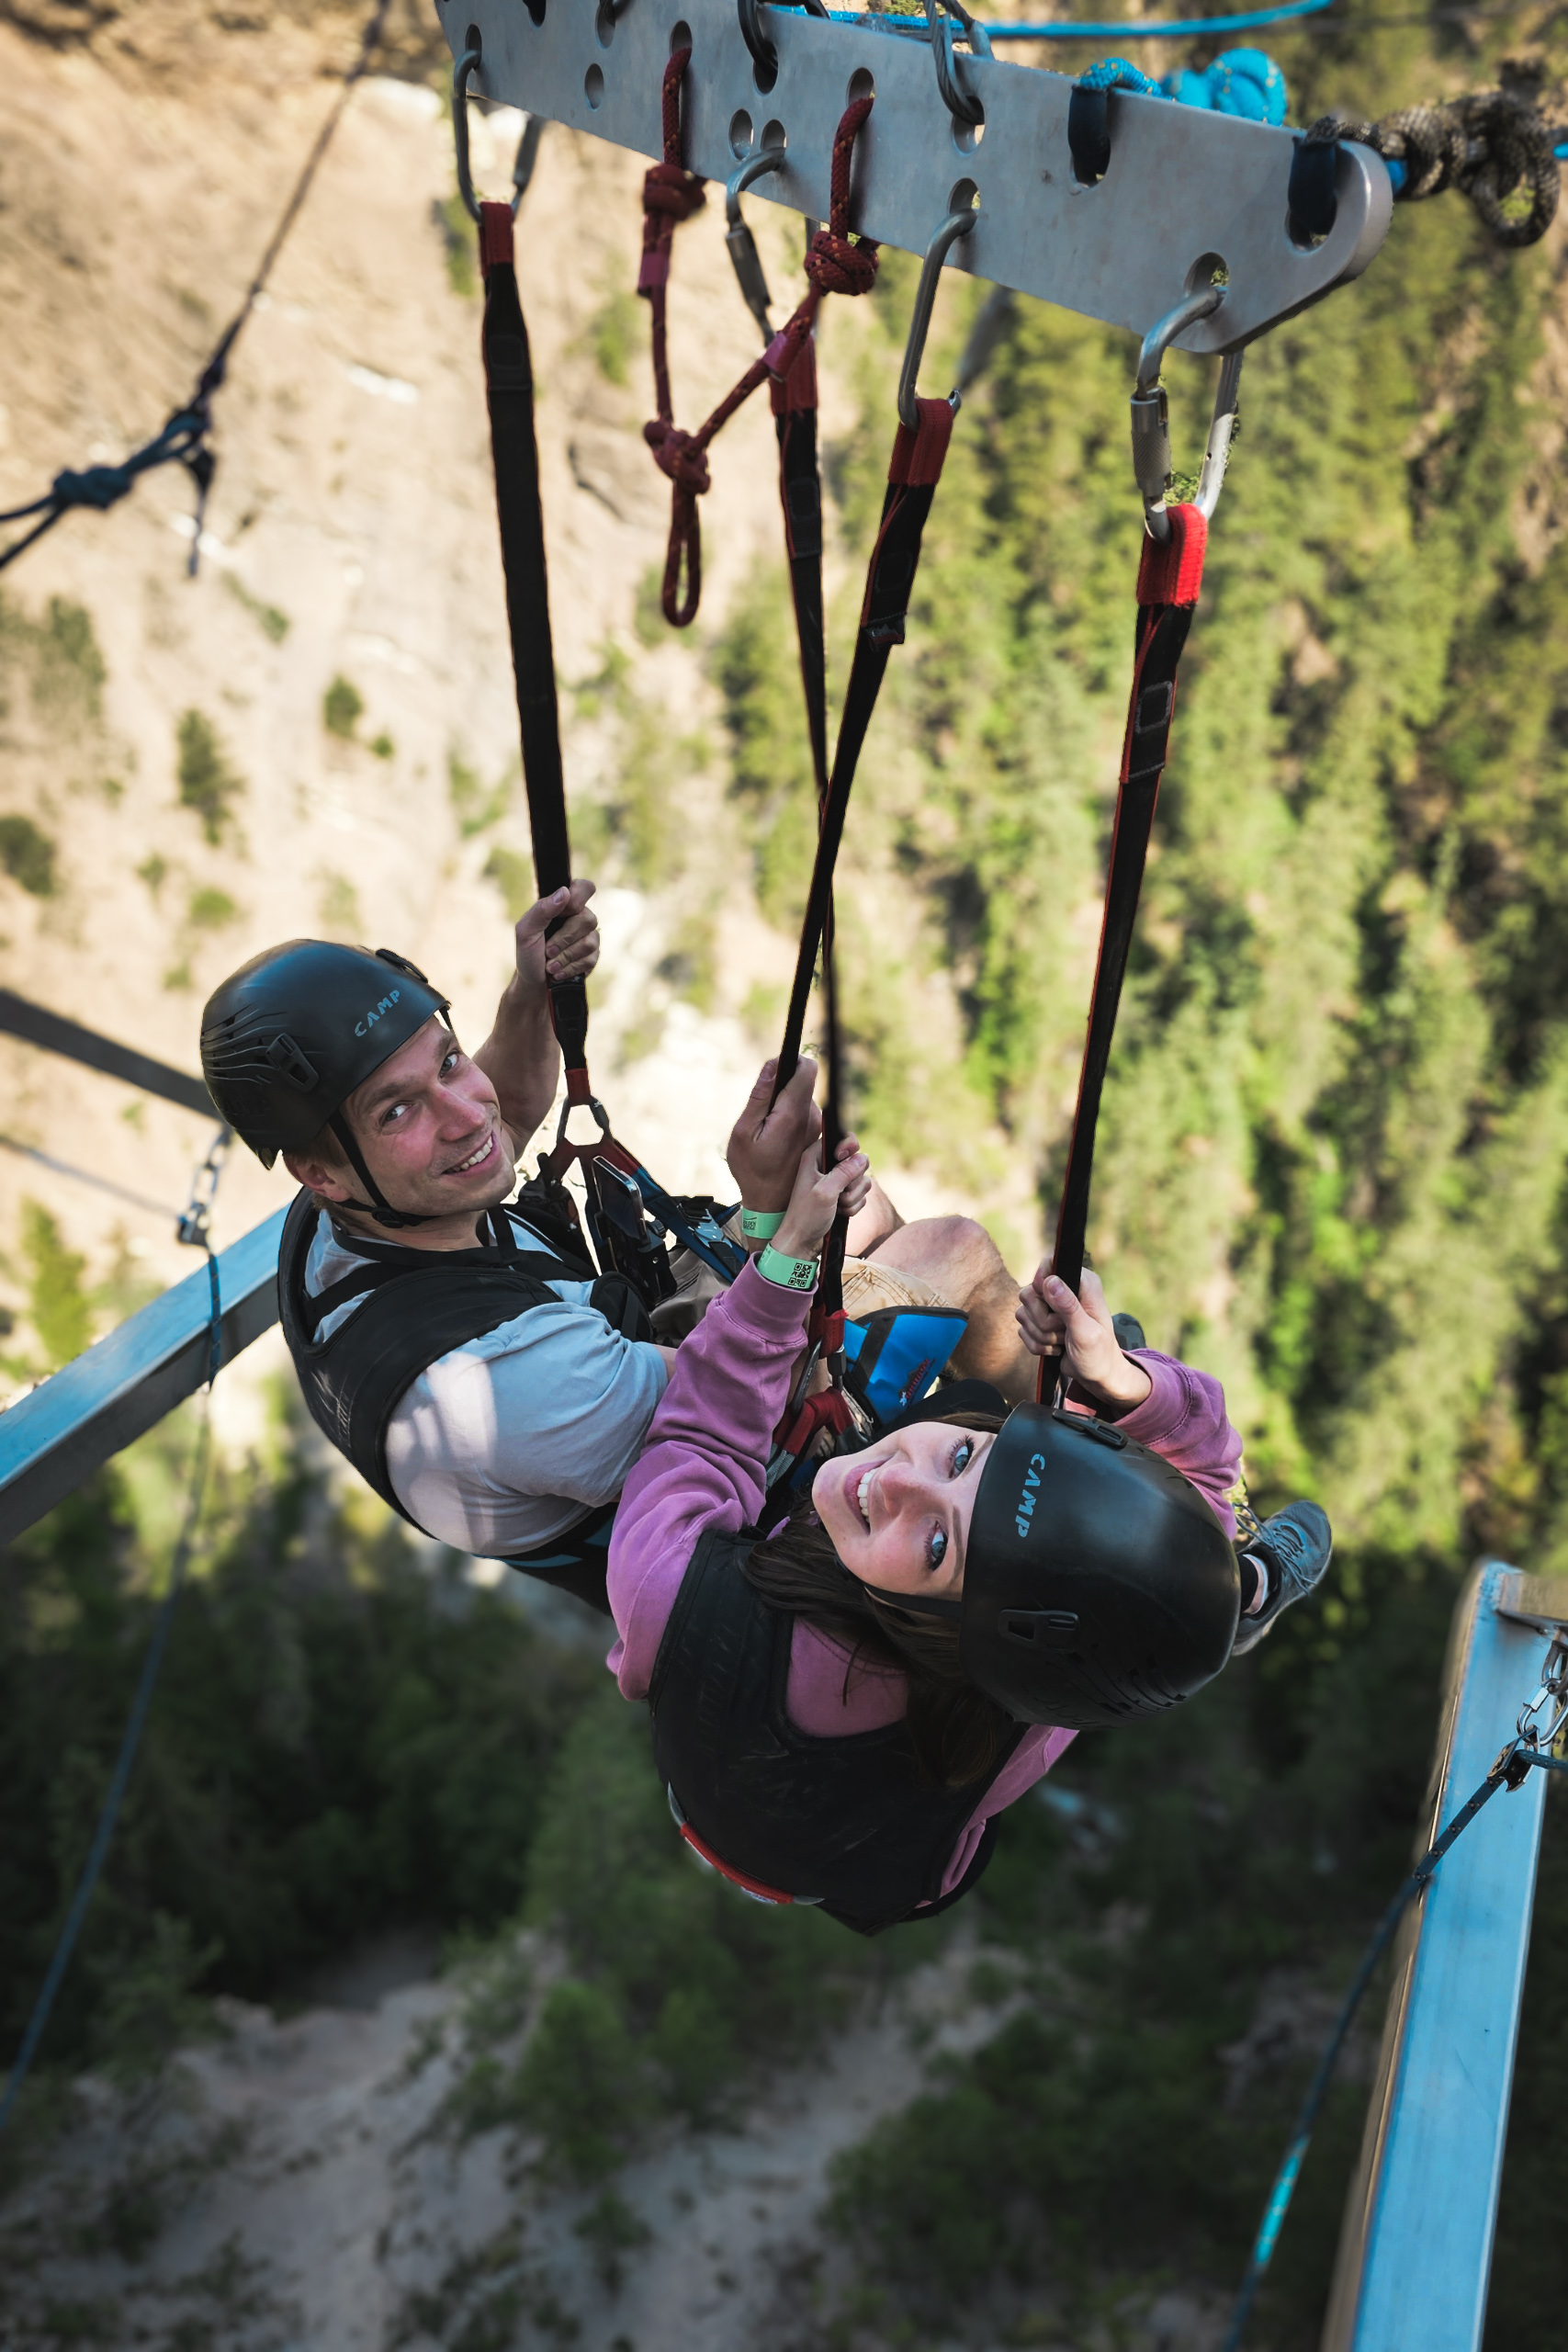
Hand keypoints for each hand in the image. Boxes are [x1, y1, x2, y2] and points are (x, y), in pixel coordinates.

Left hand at [514, 880, 598, 995]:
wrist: (534, 982)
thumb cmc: (528, 953)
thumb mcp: (526, 931)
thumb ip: (542, 909)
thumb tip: (565, 892)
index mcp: (562, 905)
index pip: (584, 888)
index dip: (578, 899)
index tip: (563, 914)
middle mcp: (579, 917)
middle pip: (588, 918)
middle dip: (564, 939)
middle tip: (548, 950)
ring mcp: (589, 936)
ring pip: (590, 941)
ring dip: (565, 957)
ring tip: (550, 965)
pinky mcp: (593, 955)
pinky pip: (591, 959)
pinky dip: (571, 968)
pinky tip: (559, 971)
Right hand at [726, 1056, 822, 1214]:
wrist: (772, 1203)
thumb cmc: (752, 1170)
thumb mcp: (745, 1131)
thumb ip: (760, 1095)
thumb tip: (773, 1063)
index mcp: (793, 1114)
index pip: (807, 1069)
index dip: (792, 1060)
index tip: (777, 1066)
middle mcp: (811, 1119)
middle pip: (801, 1082)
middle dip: (781, 1087)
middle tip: (762, 1114)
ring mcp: (817, 1128)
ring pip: (801, 1098)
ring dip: (784, 1106)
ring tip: (768, 1132)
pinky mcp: (817, 1135)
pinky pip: (804, 1113)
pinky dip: (789, 1118)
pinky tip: (778, 1138)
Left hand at [774, 1134, 870, 1262]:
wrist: (802, 1241)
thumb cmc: (806, 1216)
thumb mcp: (825, 1192)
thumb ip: (844, 1172)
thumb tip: (863, 1157)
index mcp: (815, 1157)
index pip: (840, 1138)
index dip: (847, 1147)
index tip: (843, 1157)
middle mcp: (826, 1166)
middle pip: (857, 1160)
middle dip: (853, 1181)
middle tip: (840, 1193)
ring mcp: (836, 1181)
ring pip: (862, 1179)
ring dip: (853, 1197)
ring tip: (837, 1206)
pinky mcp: (843, 1195)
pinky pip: (861, 1195)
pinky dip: (853, 1206)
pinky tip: (840, 1213)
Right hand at [1016, 1256, 1150, 1410]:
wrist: (1097, 1376)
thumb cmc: (1099, 1354)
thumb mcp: (1087, 1332)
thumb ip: (1069, 1306)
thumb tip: (1050, 1282)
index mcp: (1082, 1283)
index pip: (1049, 1264)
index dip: (1043, 1284)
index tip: (1050, 1306)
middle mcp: (1064, 1289)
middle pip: (1029, 1293)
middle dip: (1043, 1321)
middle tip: (1064, 1331)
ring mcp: (1049, 1305)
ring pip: (1022, 1313)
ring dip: (1041, 1336)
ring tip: (1064, 1342)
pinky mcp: (1039, 1321)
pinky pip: (1022, 1329)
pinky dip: (1037, 1344)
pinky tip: (1056, 1349)